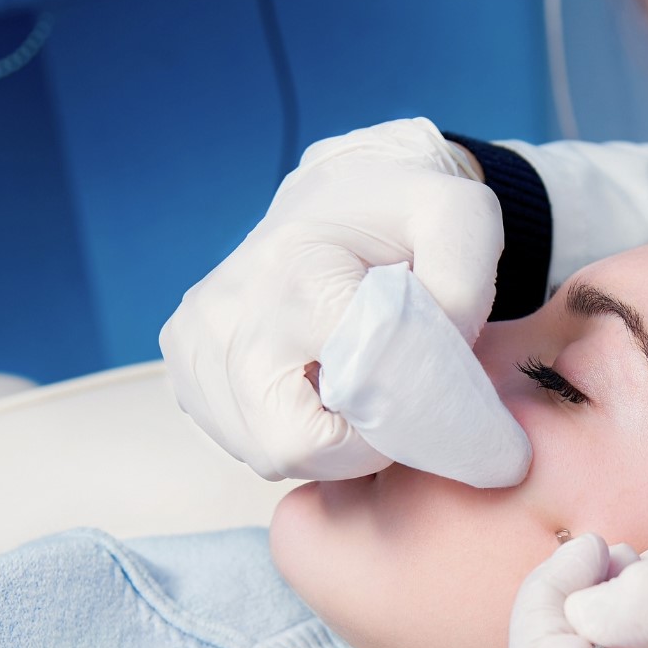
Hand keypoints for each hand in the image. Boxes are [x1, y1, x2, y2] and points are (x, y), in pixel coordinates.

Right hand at [159, 118, 502, 480]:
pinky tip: (313, 388)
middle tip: (391, 405)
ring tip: (356, 389)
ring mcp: (195, 336)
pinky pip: (239, 440)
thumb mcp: (463, 222)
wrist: (340, 195)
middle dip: (356, 446)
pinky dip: (285, 432)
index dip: (399, 418)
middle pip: (289, 445)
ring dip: (323, 443)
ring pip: (263, 452)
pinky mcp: (184, 360)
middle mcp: (230, 306)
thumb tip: (434, 363)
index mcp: (298, 271)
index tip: (426, 391)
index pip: (350, 396)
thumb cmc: (407, 214)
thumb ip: (462, 289)